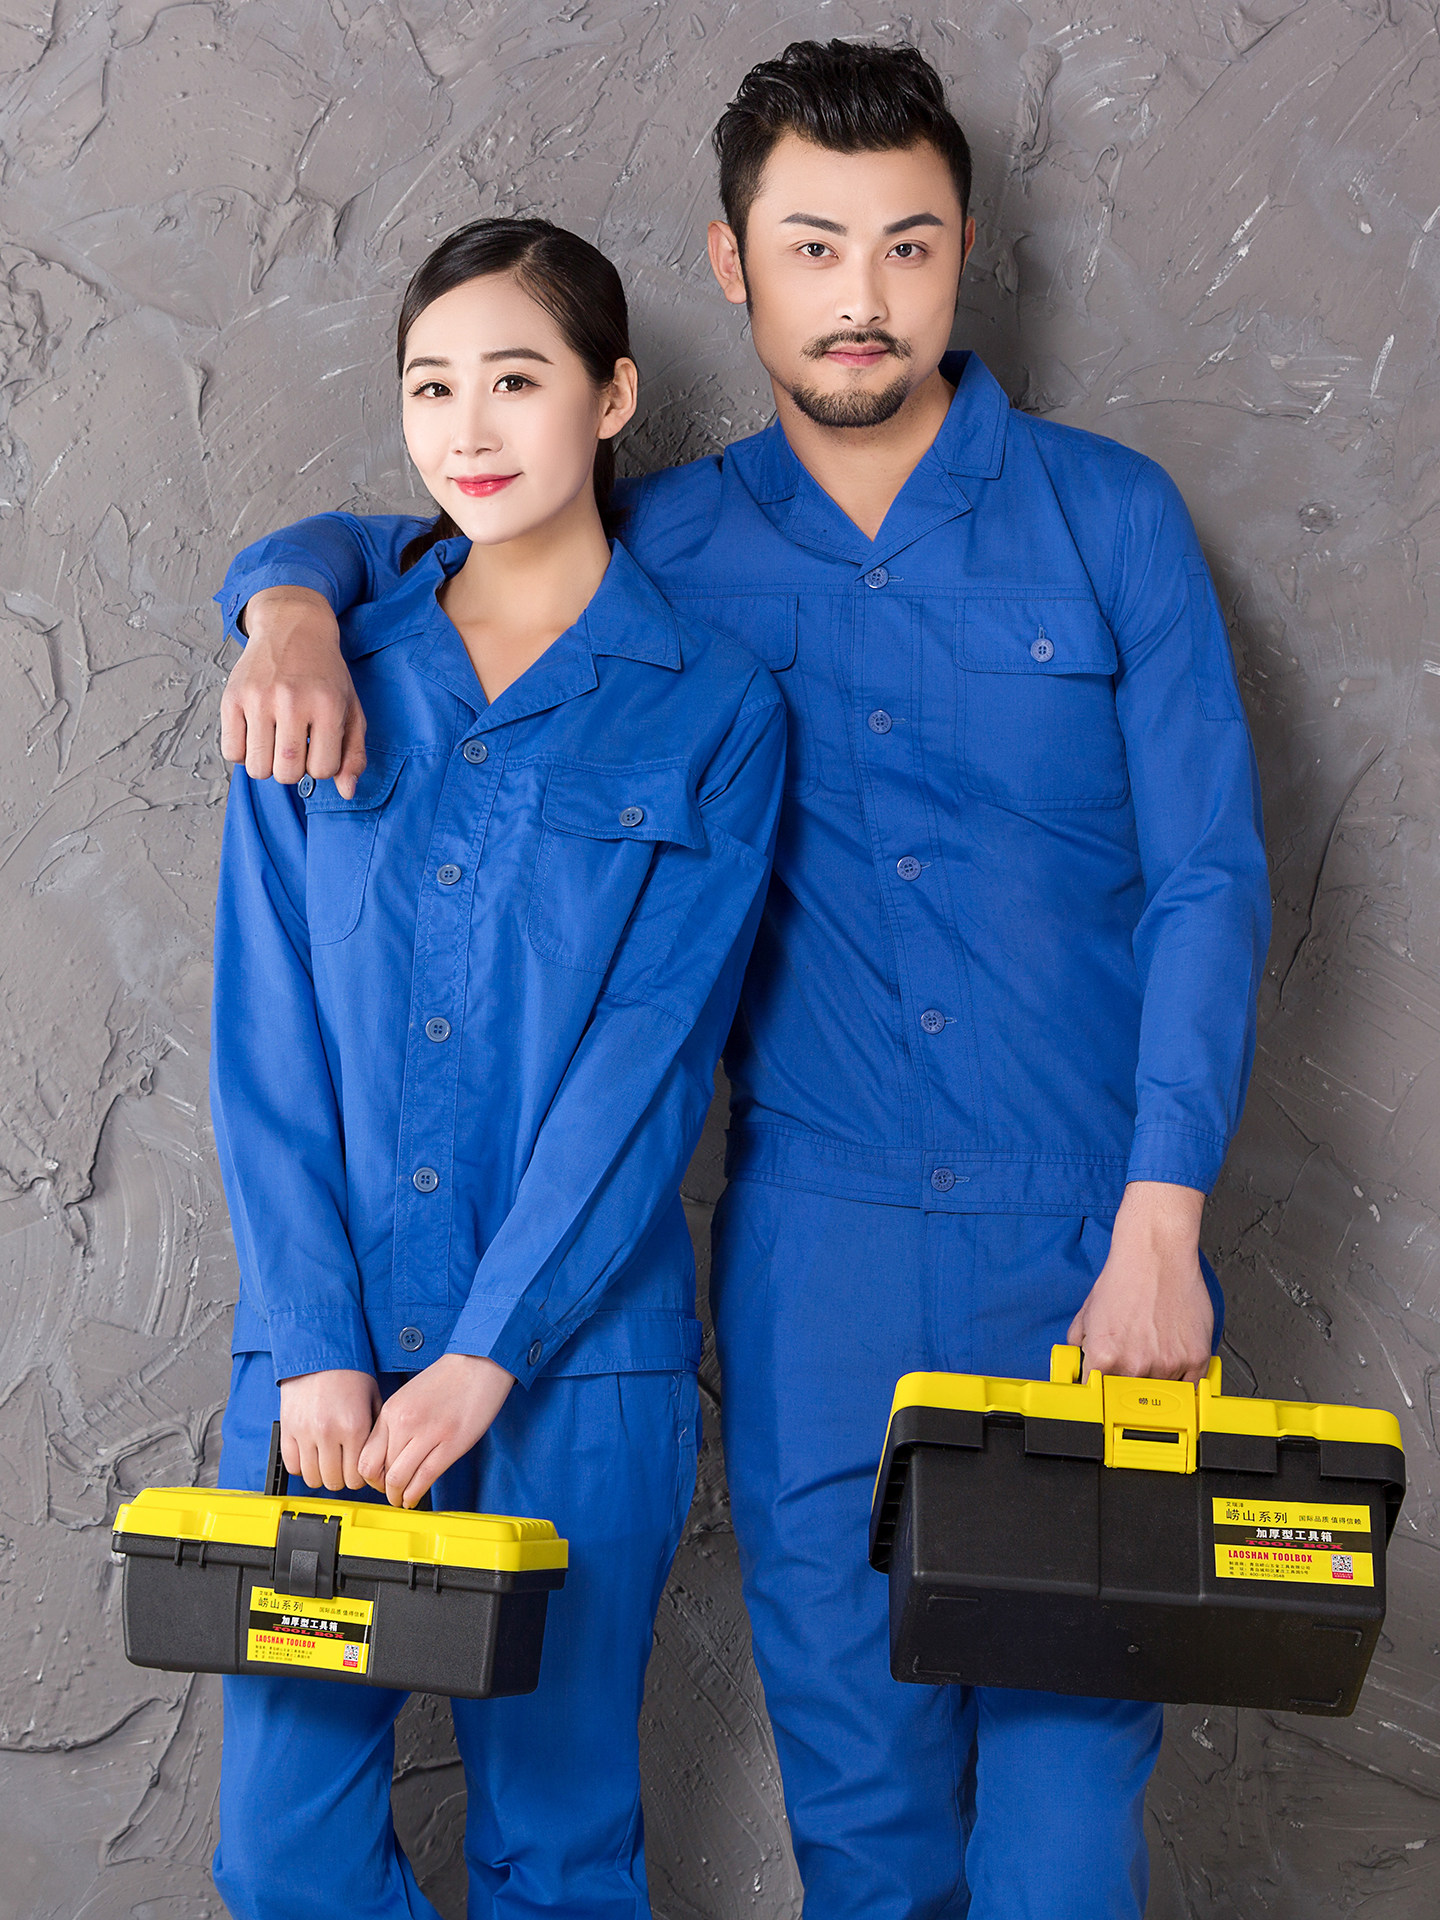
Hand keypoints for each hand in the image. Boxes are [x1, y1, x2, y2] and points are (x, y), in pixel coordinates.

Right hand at [219, 586, 366, 797]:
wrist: (292, 626)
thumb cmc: (325, 673)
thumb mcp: (350, 708)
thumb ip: (354, 753)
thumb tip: (346, 792)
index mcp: (327, 705)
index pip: (321, 769)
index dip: (320, 766)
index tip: (318, 747)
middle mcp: (292, 701)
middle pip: (285, 773)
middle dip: (292, 770)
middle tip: (295, 747)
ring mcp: (258, 698)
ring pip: (256, 767)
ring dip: (266, 764)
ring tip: (274, 742)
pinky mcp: (232, 697)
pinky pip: (230, 752)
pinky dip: (242, 753)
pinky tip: (255, 734)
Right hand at [278, 1369, 381, 1490]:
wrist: (320, 1354)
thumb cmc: (349, 1374)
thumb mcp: (374, 1400)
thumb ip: (376, 1432)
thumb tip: (379, 1459)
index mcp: (354, 1426)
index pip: (356, 1476)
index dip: (359, 1478)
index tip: (358, 1472)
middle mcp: (329, 1433)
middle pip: (334, 1482)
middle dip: (341, 1479)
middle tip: (343, 1468)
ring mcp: (306, 1433)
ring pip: (312, 1478)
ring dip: (321, 1475)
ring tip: (327, 1463)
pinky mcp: (288, 1430)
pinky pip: (292, 1465)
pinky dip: (301, 1466)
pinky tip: (311, 1455)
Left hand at [358, 1354, 515, 1508]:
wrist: (480, 1362)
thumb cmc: (450, 1377)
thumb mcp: (410, 1396)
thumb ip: (396, 1423)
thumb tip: (389, 1455)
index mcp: (391, 1410)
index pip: (366, 1456)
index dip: (369, 1477)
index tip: (378, 1482)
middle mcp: (404, 1423)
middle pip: (379, 1471)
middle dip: (383, 1489)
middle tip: (391, 1493)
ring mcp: (428, 1434)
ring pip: (399, 1479)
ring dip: (398, 1496)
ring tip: (403, 1499)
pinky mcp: (451, 1444)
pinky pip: (425, 1478)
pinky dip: (416, 1494)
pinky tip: (417, 1497)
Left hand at [1067, 1181, 1212, 1381]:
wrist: (1156, 1253)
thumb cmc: (1123, 1277)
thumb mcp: (1087, 1311)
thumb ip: (1078, 1343)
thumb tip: (1076, 1363)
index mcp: (1104, 1357)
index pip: (1097, 1396)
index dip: (1099, 1395)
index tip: (1103, 1398)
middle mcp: (1135, 1365)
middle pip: (1131, 1399)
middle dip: (1128, 1387)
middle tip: (1132, 1368)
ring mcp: (1167, 1364)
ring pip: (1162, 1394)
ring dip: (1157, 1381)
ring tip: (1154, 1351)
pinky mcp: (1195, 1357)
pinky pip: (1191, 1387)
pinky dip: (1183, 1379)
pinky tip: (1175, 1360)